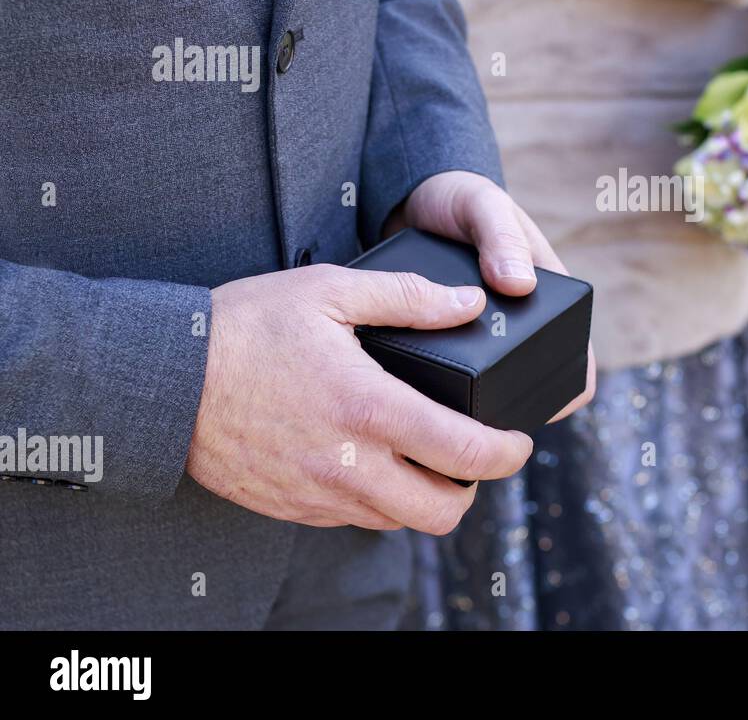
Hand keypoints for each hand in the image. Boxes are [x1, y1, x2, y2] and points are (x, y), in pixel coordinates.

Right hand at [187, 264, 533, 533]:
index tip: (519, 440)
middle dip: (473, 490)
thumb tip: (468, 302)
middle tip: (476, 456)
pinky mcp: (292, 509)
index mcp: (369, 409)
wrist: (161, 379)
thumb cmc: (245, 326)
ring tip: (427, 456)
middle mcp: (350, 465)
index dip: (507, 453)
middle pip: (442, 512)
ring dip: (425, 497)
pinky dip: (379, 501)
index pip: (465, 453)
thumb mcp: (330, 292)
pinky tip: (374, 461)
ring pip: (400, 522)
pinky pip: (355, 521)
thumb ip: (409, 297)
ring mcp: (319, 495)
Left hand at [388, 170, 595, 421]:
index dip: (568, 388)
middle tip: (475, 415)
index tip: (537, 407)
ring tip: (443, 408)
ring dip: (476, 399)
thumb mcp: (482, 207)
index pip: (579, 358)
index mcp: (549, 295)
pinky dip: (444, 387)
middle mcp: (522, 322)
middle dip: (511, 401)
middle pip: (533, 381)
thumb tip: (521, 286)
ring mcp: (487, 335)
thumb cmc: (461, 198)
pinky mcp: (451, 340)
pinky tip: (418, 394)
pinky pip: (456, 376)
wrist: (413, 197)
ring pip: (493, 386)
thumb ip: (501, 238)